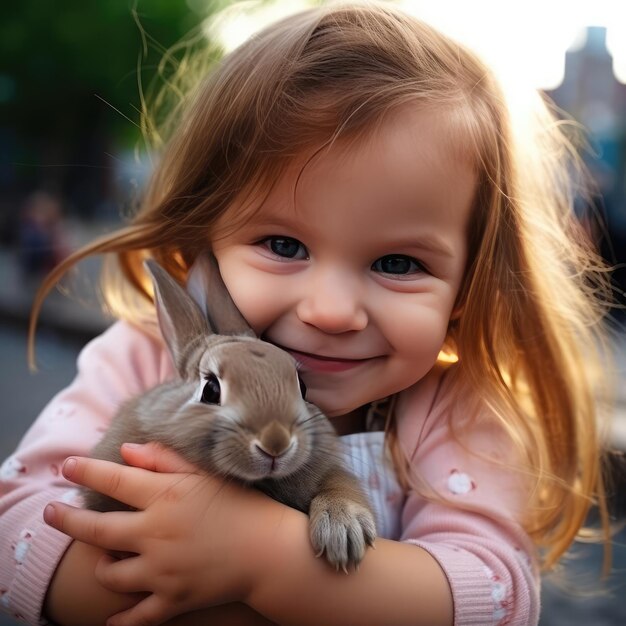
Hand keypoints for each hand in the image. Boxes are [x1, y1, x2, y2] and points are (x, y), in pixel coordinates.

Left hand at [43, 444, 281, 625]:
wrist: (271, 551)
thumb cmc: (242, 505)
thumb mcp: (205, 475)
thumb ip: (165, 460)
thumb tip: (128, 451)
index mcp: (165, 497)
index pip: (113, 479)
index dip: (85, 470)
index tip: (67, 465)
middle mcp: (155, 534)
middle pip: (96, 528)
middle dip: (66, 519)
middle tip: (50, 512)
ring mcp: (161, 571)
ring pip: (110, 573)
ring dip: (101, 564)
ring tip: (102, 557)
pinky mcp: (172, 600)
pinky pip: (135, 617)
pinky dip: (120, 620)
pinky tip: (110, 618)